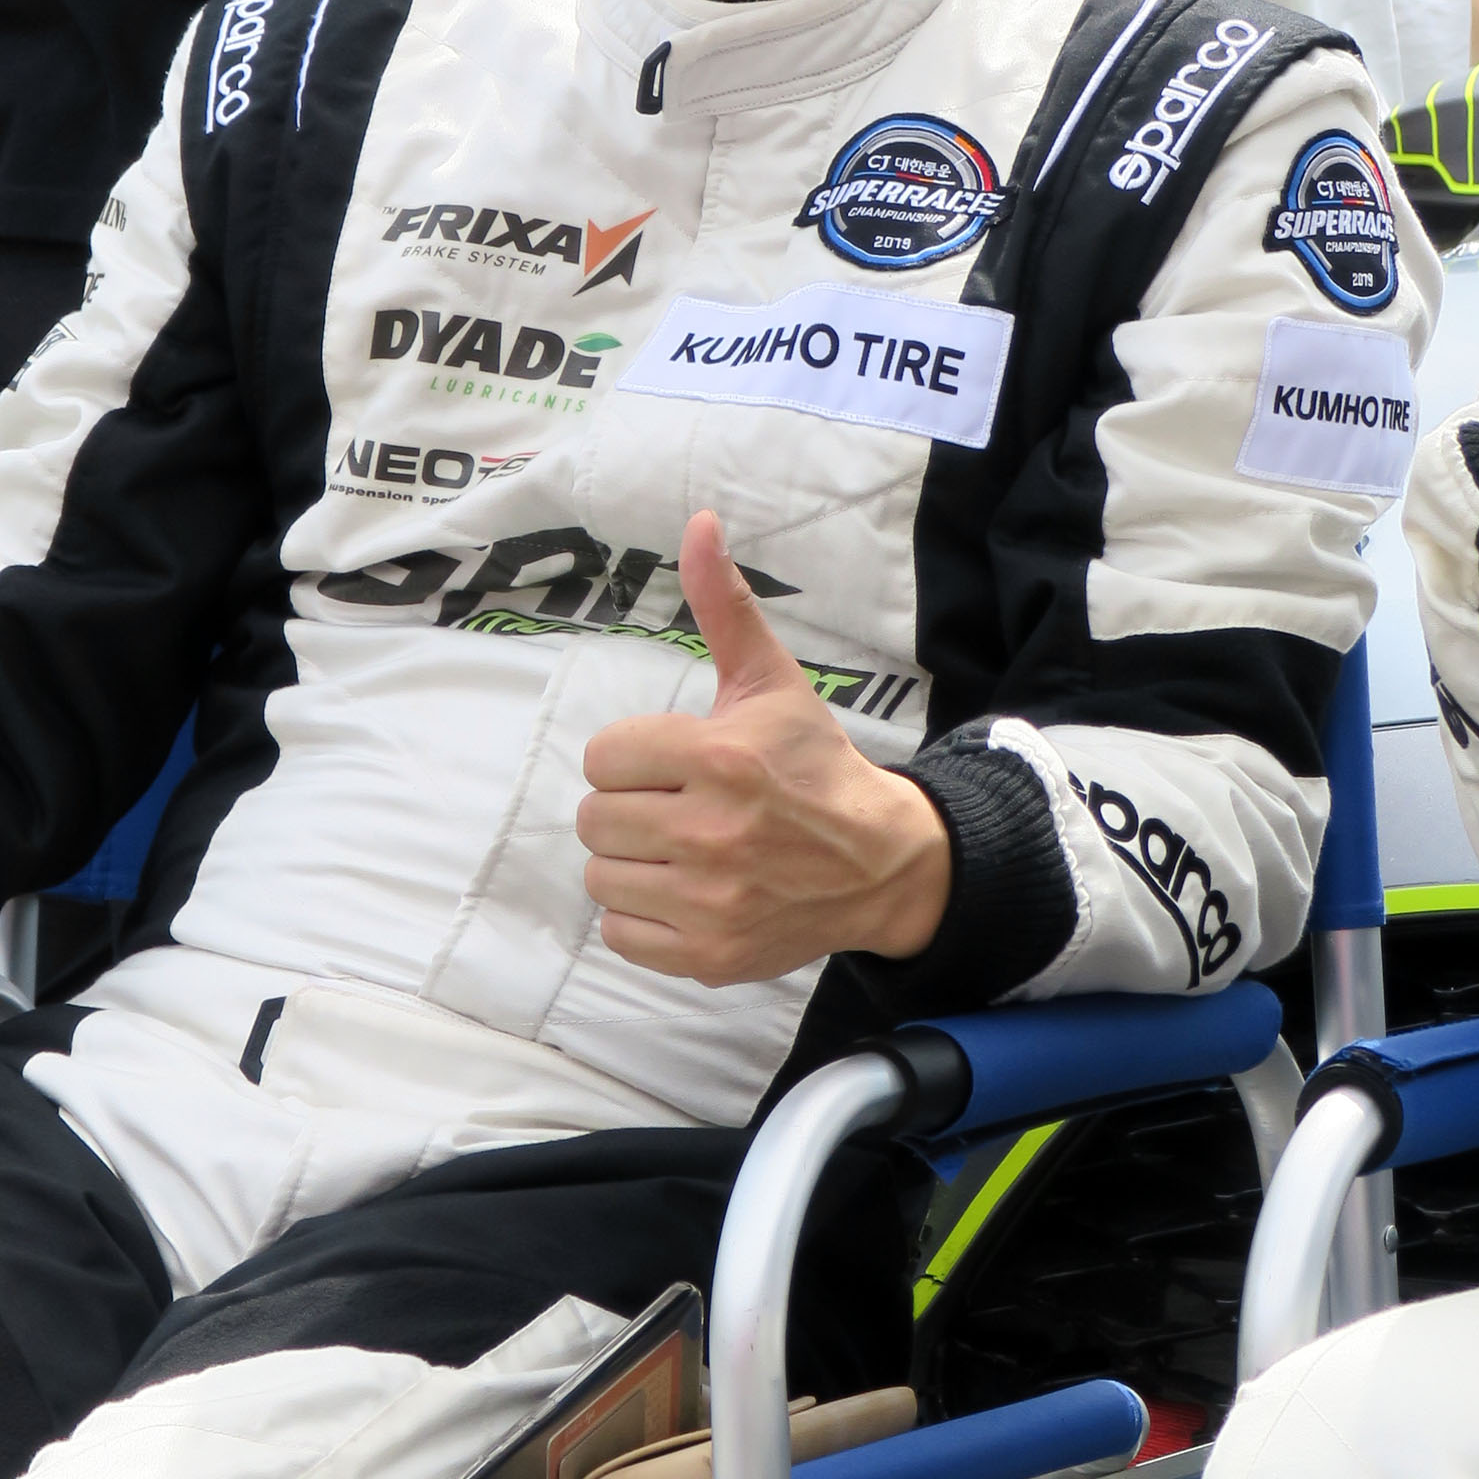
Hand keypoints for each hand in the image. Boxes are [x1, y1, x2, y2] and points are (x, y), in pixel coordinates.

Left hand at [577, 513, 951, 983]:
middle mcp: (713, 832)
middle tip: (679, 808)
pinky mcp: (709, 955)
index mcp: (720, 757)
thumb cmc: (813, 766)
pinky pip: (620, 935)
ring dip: (631, 864)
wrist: (881, 863)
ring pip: (601, 877)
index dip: (633, 758)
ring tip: (681, 851)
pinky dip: (641, 917)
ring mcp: (710, 901)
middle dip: (631, 808)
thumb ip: (724, 605)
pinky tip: (684, 893)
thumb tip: (698, 522)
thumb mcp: (771, 682)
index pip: (604, 757)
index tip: (675, 764)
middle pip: (596, 819)